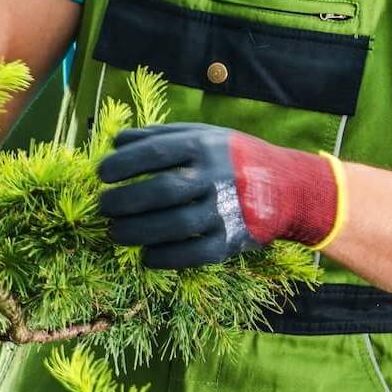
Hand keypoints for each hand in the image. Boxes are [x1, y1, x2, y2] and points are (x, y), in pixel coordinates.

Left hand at [95, 121, 342, 269]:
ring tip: (116, 232)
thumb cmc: (234, 157)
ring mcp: (226, 210)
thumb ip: (161, 136)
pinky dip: (165, 258)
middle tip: (104, 207)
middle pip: (160, 191)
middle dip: (124, 201)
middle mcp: (216, 176)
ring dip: (137, 231)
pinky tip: (146, 255)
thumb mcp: (205, 134)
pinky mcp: (233, 240)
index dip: (123, 164)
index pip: (155, 153)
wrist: (289, 186)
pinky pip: (194, 254)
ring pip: (174, 225)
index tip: (102, 175)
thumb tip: (117, 143)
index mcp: (205, 146)